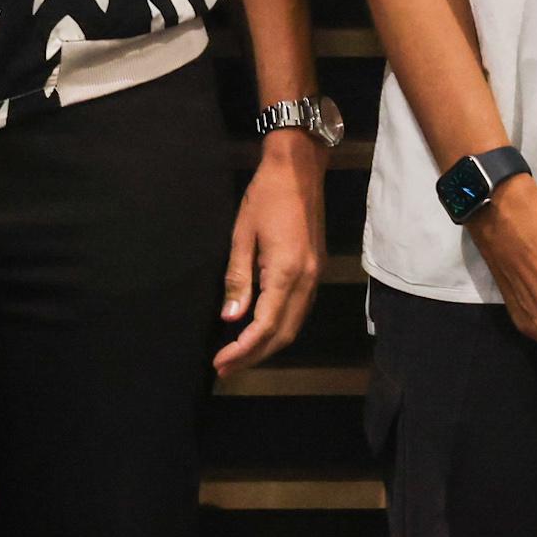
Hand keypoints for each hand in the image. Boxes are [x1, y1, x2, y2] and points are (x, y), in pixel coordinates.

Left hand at [214, 134, 326, 375]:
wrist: (299, 168)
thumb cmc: (266, 196)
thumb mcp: (242, 234)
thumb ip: (238, 278)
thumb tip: (230, 318)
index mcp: (287, 271)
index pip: (265, 325)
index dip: (243, 349)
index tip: (220, 361)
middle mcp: (307, 279)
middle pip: (284, 333)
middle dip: (254, 355)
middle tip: (225, 367)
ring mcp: (316, 275)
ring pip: (294, 325)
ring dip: (268, 344)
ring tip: (238, 355)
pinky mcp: (316, 269)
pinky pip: (300, 310)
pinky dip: (280, 327)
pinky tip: (260, 330)